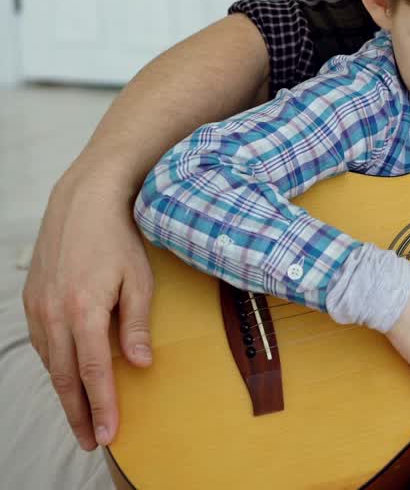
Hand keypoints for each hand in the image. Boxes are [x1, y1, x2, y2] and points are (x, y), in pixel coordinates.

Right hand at [22, 167, 154, 450]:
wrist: (84, 203)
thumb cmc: (120, 239)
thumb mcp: (140, 280)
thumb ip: (138, 324)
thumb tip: (141, 364)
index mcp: (84, 310)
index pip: (93, 371)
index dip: (101, 406)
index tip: (108, 434)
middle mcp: (55, 313)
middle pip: (65, 376)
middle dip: (78, 412)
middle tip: (91, 441)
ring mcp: (38, 307)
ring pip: (49, 363)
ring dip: (64, 394)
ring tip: (81, 418)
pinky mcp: (32, 300)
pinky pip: (41, 343)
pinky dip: (54, 366)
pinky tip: (66, 379)